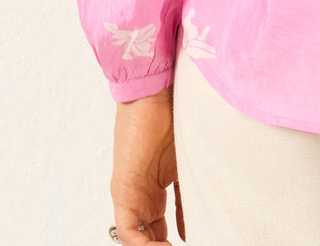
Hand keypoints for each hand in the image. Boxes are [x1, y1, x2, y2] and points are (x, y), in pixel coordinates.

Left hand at [111, 86, 185, 243]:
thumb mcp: (186, 158)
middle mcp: (139, 192)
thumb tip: (197, 219)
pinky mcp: (123, 190)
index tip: (194, 243)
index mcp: (153, 184)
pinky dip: (141, 245)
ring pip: (136, 236)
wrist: (156, 89)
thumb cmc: (173, 111)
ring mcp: (129, 192)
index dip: (171, 240)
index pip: (159, 225)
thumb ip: (189, 191)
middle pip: (148, 233)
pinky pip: (127, 230)